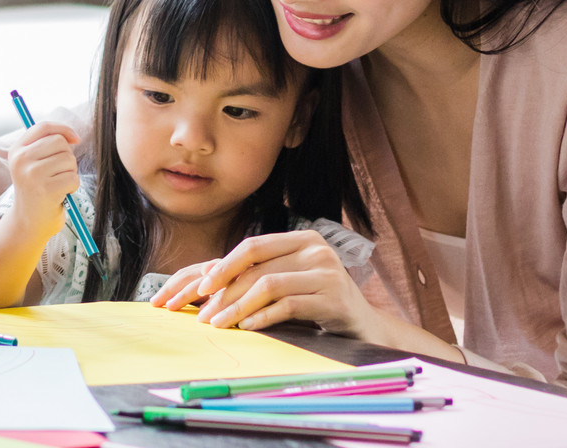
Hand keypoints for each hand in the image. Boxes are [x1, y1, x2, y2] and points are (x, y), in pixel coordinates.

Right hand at [6, 122, 80, 233]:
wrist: (28, 223)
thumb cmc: (36, 191)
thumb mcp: (32, 164)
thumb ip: (46, 146)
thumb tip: (73, 137)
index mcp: (17, 150)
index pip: (43, 127)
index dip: (63, 129)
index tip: (76, 139)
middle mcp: (21, 159)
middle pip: (59, 142)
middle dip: (67, 156)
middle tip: (60, 172)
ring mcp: (33, 174)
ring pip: (68, 159)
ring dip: (70, 172)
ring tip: (58, 184)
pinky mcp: (46, 189)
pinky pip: (73, 178)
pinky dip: (73, 186)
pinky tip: (62, 194)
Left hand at [156, 229, 372, 333]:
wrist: (363, 325)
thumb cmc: (318, 301)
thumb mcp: (291, 279)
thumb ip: (260, 272)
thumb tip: (207, 277)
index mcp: (303, 238)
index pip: (254, 246)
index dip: (225, 266)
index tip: (202, 288)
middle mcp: (317, 250)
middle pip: (258, 267)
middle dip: (225, 292)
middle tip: (204, 314)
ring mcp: (328, 273)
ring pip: (269, 286)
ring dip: (238, 308)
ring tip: (219, 324)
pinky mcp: (334, 300)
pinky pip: (288, 306)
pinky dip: (263, 317)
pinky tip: (247, 328)